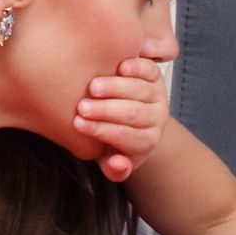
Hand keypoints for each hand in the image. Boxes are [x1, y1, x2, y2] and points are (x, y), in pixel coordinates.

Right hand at [73, 57, 169, 182]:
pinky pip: (149, 70)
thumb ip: (113, 168)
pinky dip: (136, 67)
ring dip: (116, 88)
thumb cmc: (112, 140)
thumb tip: (118, 164)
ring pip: (141, 90)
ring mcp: (157, 95)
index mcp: (146, 141)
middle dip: (106, 110)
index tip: (77, 123)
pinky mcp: (155, 75)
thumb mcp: (110, 158)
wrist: (128, 118)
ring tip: (93, 87)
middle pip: (134, 114)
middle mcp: (156, 118)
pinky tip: (119, 66)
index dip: (101, 130)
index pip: (125, 137)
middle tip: (82, 107)